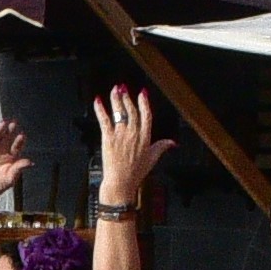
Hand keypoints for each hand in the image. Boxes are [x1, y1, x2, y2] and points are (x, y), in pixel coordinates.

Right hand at [0, 121, 30, 204]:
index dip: (19, 141)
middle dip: (9, 131)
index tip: (22, 136)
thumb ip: (19, 168)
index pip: (16, 146)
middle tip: (14, 124)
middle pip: (5, 139)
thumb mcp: (11, 178)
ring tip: (2, 124)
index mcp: (10, 157)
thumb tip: (30, 162)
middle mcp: (0, 152)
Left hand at [95, 86, 173, 201]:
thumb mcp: (153, 158)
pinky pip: (104, 120)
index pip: (146, 115)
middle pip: (131, 110)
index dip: (144, 103)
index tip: (142, 93)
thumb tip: (173, 143)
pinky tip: (98, 100)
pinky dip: (100, 109)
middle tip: (124, 87)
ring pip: (119, 112)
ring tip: (115, 89)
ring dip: (116, 99)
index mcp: (145, 136)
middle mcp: (134, 133)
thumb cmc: (136, 172)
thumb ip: (162, 147)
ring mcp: (120, 134)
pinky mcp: (108, 137)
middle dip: (127, 97)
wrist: (121, 181)